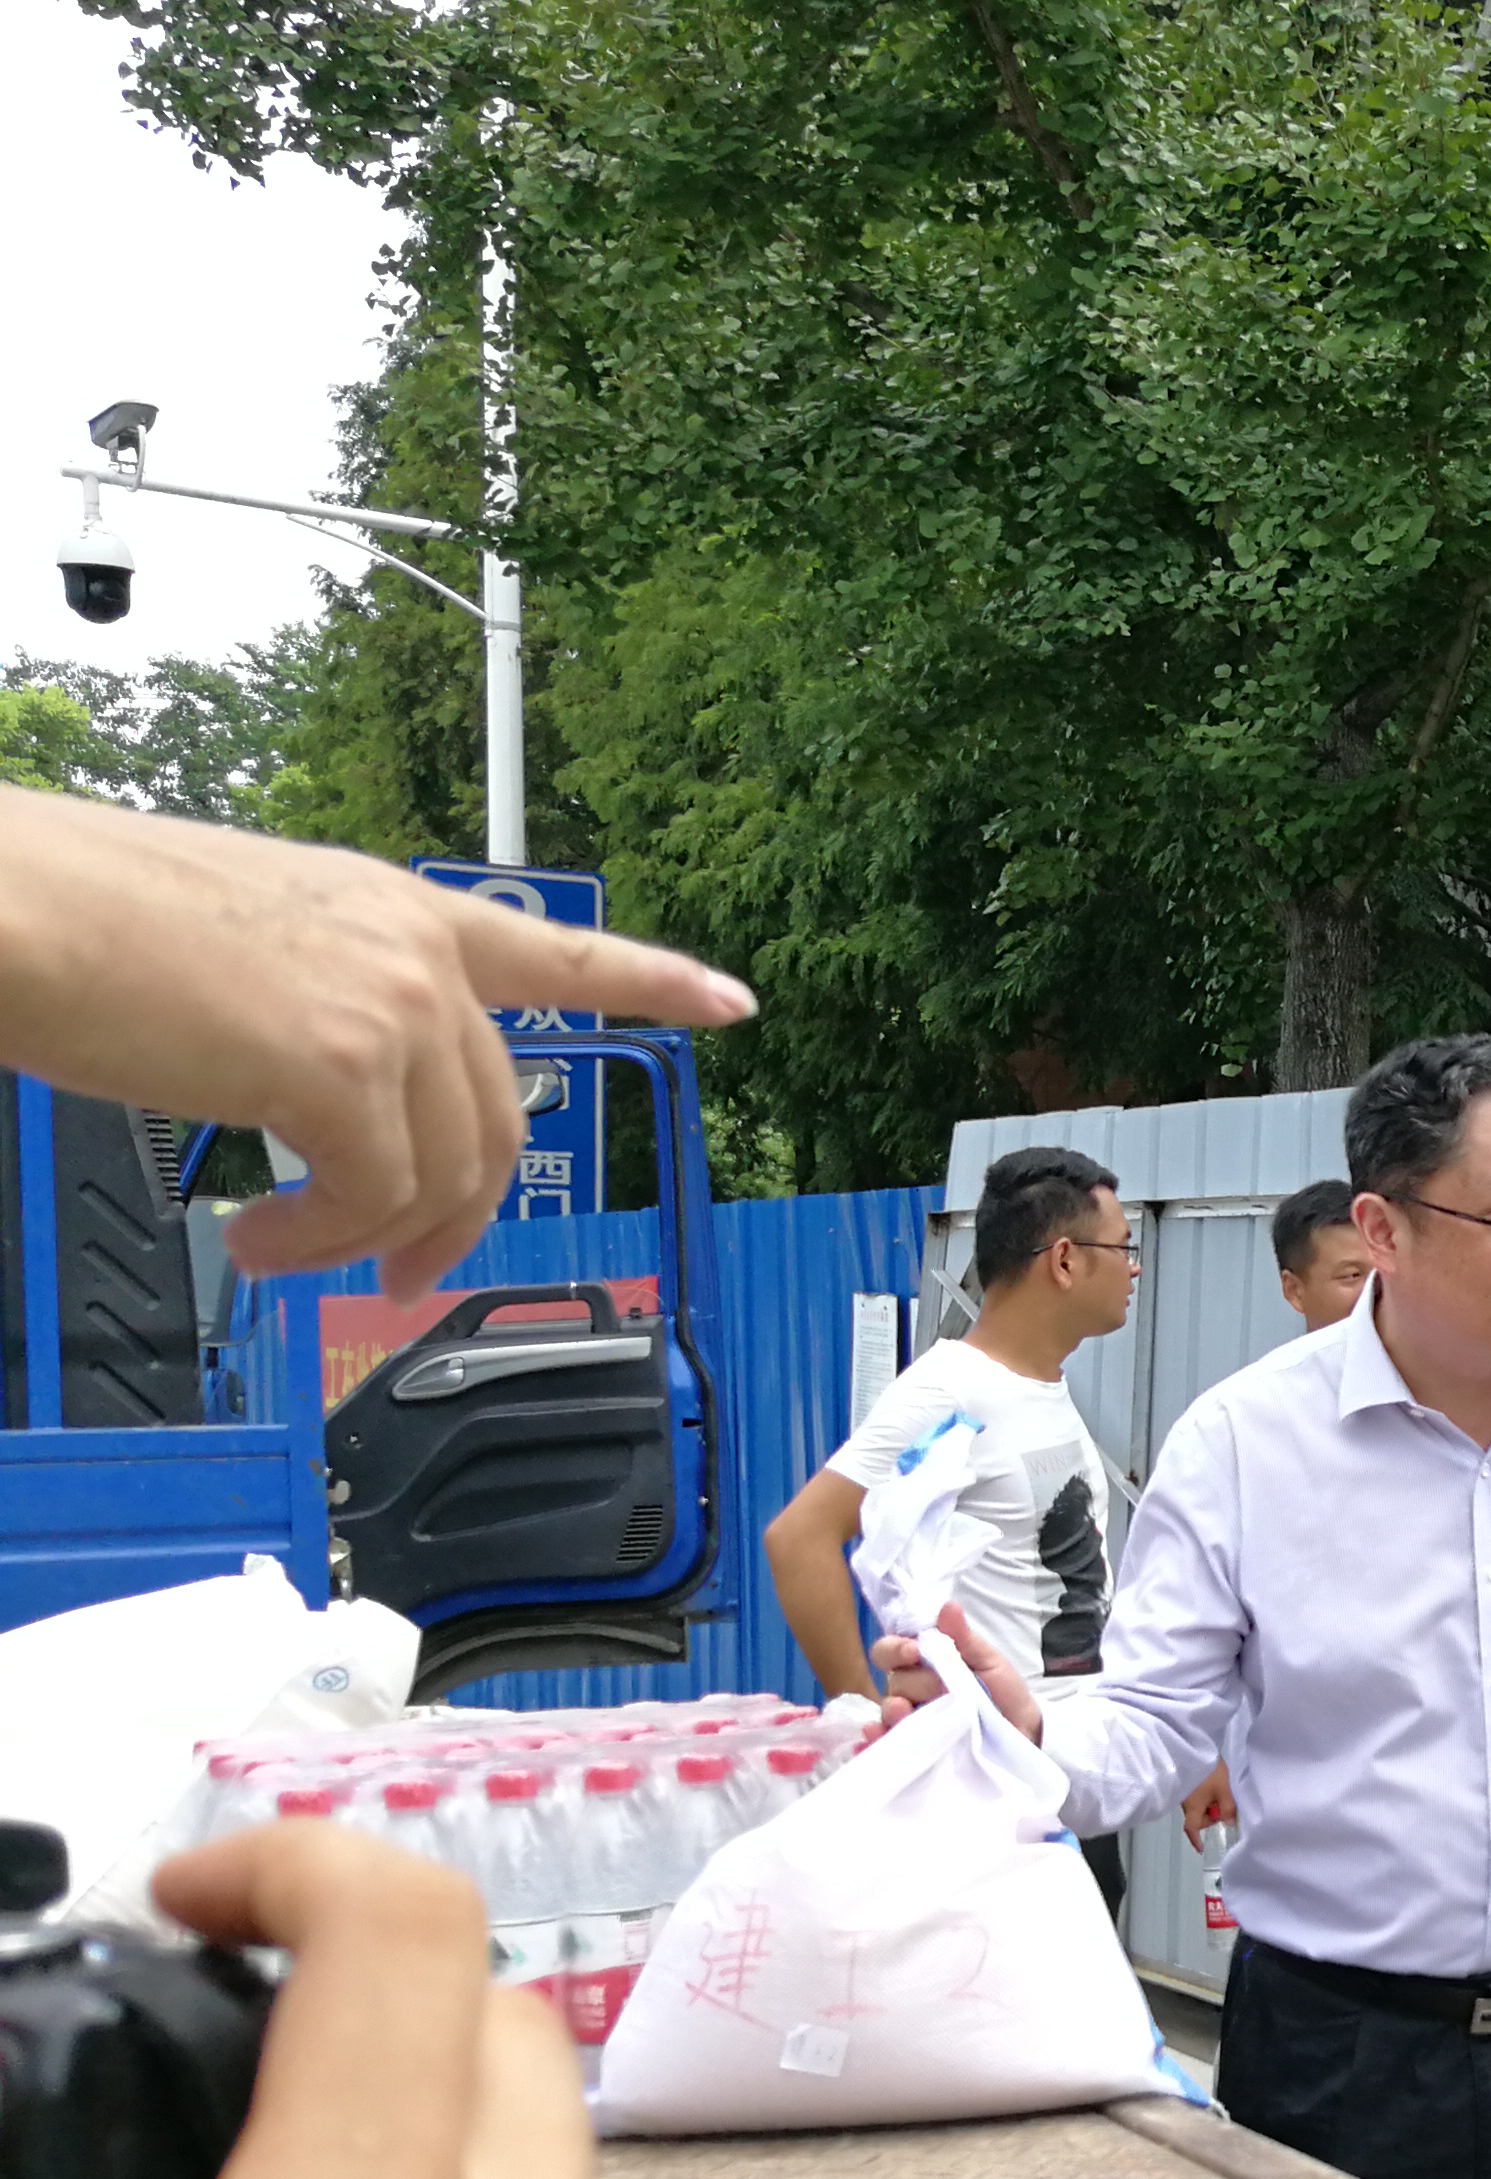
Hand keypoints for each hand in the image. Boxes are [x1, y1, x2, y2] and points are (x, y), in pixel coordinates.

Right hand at [0, 786, 752, 1296]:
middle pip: (495, 1120)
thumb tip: (330, 1100)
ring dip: (364, 1237)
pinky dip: (318, 1241)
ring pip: (437, 1175)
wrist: (16, 906)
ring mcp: (390, 1007)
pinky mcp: (341, 1068)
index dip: (653, 980)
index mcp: (393, 913)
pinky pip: (372, 1199)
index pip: (553, 947)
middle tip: (403, 1271)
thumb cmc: (88, 922)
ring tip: (284, 1247)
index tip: (731, 1004)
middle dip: (456, 1216)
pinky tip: (258, 1237)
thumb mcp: (247, 947)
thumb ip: (325, 1008)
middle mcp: (413, 952)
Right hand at [872, 1604, 1045, 1741]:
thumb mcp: (988, 1662)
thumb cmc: (1002, 1693)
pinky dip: (877, 1740)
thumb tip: (948, 1607)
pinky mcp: (916, 1750)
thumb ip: (964, 1638)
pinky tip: (877, 1736)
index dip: (895, 1648)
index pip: (890, 1651)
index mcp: (924, 1665)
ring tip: (904, 1711)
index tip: (914, 1650)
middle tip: (942, 1689)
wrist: (1024, 1732)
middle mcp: (911, 1692)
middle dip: (914, 1682)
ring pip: (889, 1713)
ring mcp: (912, 1722)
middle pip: (893, 1682)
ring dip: (892, 1710)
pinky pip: (886, 1746)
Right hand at [1180, 1765, 1238, 1845]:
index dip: (1196, 1840)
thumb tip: (1229, 1823)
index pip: (1192, 1829)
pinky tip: (1214, 1786)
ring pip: (1198, 1807)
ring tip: (1221, 1792)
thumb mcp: (1223, 1790)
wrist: (1192, 1748)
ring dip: (1209, 1806)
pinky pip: (1196, 1798)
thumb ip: (1228, 1808)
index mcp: (1193, 1808)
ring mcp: (1185, 1794)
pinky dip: (1206, 1798)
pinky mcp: (1186, 1784)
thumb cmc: (1207, 1772)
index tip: (1201, 1848)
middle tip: (1225, 1806)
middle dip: (1211, 1818)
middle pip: (1197, 1819)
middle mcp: (1186, 1803)